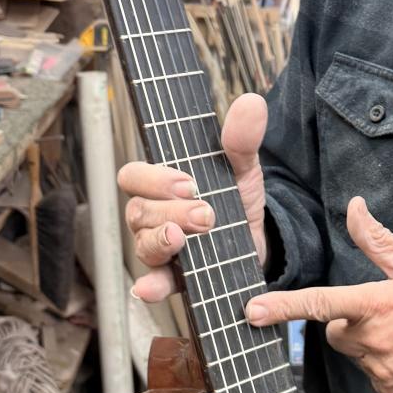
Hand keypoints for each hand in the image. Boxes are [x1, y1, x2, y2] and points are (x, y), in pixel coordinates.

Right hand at [118, 92, 268, 302]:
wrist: (259, 239)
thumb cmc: (237, 198)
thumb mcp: (242, 167)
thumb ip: (241, 139)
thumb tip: (252, 103)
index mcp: (160, 184)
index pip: (133, 176)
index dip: (153, 179)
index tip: (188, 183)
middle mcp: (152, 215)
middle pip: (139, 212)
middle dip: (171, 212)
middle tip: (207, 214)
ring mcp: (159, 247)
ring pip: (142, 245)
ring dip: (162, 241)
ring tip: (186, 239)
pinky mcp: (174, 277)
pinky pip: (153, 283)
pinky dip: (150, 287)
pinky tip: (150, 288)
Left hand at [245, 196, 392, 392]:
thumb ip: (377, 239)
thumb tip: (354, 206)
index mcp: (376, 304)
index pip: (321, 303)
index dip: (284, 307)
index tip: (252, 311)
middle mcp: (376, 340)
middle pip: (337, 334)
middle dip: (350, 325)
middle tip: (385, 315)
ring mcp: (385, 370)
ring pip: (357, 357)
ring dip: (371, 347)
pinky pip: (377, 379)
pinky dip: (388, 368)